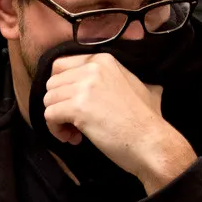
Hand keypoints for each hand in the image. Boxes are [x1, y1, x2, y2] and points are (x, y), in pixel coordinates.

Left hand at [43, 53, 194, 189]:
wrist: (152, 141)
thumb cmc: (148, 121)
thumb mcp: (140, 86)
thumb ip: (122, 78)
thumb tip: (120, 81)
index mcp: (103, 60)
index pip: (61, 66)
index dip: (62, 88)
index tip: (74, 105)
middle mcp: (92, 68)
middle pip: (52, 83)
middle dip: (58, 104)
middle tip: (74, 123)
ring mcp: (84, 87)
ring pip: (49, 99)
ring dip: (57, 119)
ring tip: (74, 133)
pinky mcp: (78, 107)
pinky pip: (49, 115)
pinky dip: (56, 130)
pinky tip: (73, 139)